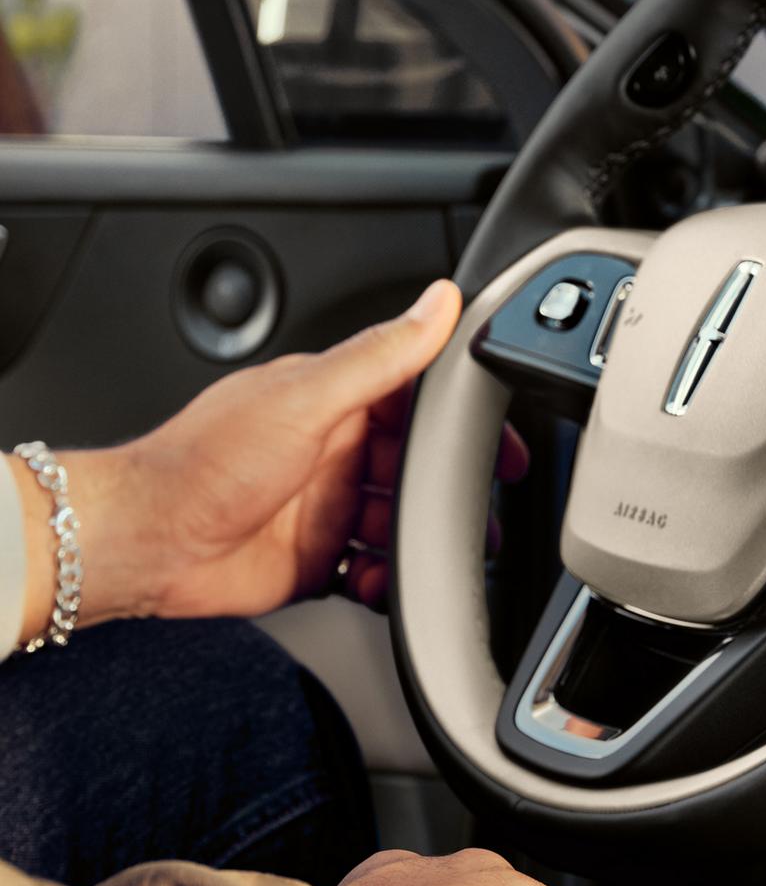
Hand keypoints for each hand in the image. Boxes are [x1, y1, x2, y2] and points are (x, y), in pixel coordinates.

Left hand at [13, 280, 525, 639]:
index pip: (415, 394)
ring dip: (422, 540)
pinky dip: (387, 582)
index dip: (460, 416)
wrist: (148, 544)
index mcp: (332, 400)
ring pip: (399, 523)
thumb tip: (439, 302)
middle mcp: (331, 450)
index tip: (497, 436)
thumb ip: (381, 355)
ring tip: (440, 554)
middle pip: (415, 467)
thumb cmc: (205, 463)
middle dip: (448, 490)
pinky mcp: (313, 559)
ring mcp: (322, 507)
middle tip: (478, 509)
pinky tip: (388, 584)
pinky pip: (370, 573)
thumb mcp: (307, 398)